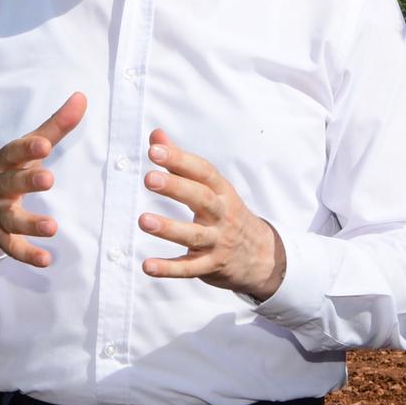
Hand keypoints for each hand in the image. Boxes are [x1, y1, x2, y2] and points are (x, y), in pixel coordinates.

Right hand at [0, 93, 85, 266]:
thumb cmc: (9, 169)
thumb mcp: (27, 148)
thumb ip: (55, 126)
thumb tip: (82, 97)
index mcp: (3, 162)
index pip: (14, 152)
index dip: (27, 148)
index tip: (44, 143)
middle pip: (9, 184)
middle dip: (27, 182)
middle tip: (48, 179)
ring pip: (10, 219)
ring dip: (30, 224)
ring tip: (52, 227)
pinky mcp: (0, 237)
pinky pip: (12, 248)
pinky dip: (27, 255)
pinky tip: (46, 260)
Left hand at [138, 129, 285, 298]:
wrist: (262, 256)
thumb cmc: (226, 214)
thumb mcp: (212, 187)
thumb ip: (180, 162)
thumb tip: (156, 135)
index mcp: (221, 191)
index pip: (202, 171)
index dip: (180, 160)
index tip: (154, 150)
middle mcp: (222, 215)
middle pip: (201, 198)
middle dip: (175, 188)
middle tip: (149, 179)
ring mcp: (218, 241)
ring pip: (193, 235)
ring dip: (168, 229)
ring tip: (143, 221)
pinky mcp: (211, 266)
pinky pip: (189, 268)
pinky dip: (168, 268)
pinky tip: (147, 266)